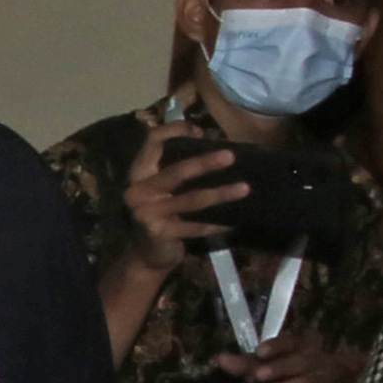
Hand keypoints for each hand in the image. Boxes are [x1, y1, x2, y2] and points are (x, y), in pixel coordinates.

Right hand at [120, 122, 245, 273]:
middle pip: (175, 172)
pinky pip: (193, 227)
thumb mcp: (162, 186)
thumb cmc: (160, 212)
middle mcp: (139, 191)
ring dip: (220, 194)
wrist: (146, 253)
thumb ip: (176, 165)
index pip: (152, 142)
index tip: (201, 130)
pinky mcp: (159, 233)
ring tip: (244, 188)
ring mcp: (147, 213)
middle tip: (230, 156)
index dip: (174, 131)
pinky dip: (214, 224)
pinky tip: (233, 222)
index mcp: (139, 173)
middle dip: (204, 163)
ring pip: (190, 200)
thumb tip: (207, 138)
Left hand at [238, 322, 345, 382]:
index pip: (292, 341)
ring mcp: (321, 379)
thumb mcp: (267, 362)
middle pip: (300, 363)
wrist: (321, 379)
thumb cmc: (287, 366)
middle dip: (278, 369)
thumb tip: (219, 360)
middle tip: (256, 376)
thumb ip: (245, 362)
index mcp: (301, 343)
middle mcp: (315, 358)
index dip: (277, 346)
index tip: (260, 352)